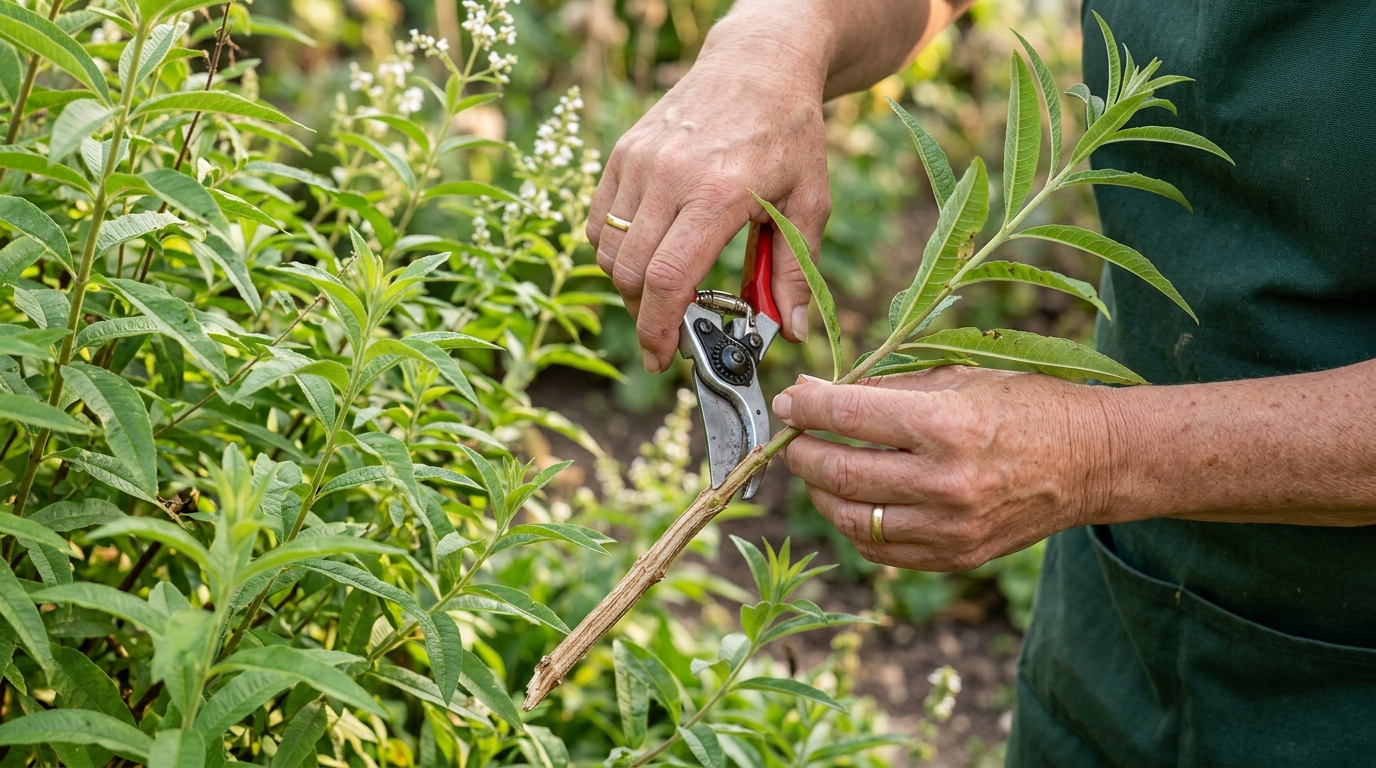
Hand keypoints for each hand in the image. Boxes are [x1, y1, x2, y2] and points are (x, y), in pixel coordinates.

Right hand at [587, 15, 831, 372]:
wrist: (758, 64)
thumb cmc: (789, 134)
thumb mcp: (809, 202)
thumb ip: (796, 270)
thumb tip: (791, 331)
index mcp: (717, 193)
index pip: (668, 279)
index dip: (658, 329)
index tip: (662, 358)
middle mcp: (669, 176)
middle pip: (629, 273)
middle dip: (643, 316)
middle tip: (667, 331)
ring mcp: (639, 161)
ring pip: (606, 251)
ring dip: (627, 285)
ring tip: (661, 291)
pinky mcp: (623, 152)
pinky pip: (598, 220)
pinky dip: (612, 250)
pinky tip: (646, 253)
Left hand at [772, 367, 1114, 570]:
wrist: (1093, 460)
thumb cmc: (1027, 406)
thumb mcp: (959, 377)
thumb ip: (885, 388)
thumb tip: (815, 392)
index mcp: (946, 425)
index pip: (847, 416)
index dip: (806, 406)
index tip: (789, 400)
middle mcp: (946, 482)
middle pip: (838, 473)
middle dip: (801, 452)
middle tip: (793, 436)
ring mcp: (951, 528)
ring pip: (849, 518)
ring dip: (819, 492)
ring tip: (817, 469)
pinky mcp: (956, 557)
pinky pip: (879, 549)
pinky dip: (853, 525)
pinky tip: (852, 500)